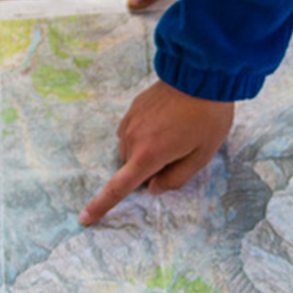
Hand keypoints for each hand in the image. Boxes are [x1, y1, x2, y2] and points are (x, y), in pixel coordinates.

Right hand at [79, 80, 234, 223]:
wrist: (201, 74)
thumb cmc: (207, 117)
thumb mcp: (202, 155)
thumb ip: (176, 178)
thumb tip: (153, 188)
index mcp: (148, 155)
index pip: (118, 188)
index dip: (101, 206)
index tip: (85, 219)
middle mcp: (132, 139)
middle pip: (131, 168)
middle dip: (149, 170)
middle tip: (180, 153)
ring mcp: (130, 121)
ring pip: (131, 150)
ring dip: (147, 152)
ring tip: (178, 134)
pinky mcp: (133, 108)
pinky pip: (132, 132)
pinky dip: (145, 136)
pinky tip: (168, 123)